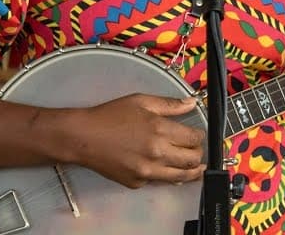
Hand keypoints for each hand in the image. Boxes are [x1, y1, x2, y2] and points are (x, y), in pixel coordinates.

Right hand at [61, 93, 204, 187]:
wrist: (84, 137)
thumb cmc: (110, 116)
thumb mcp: (141, 101)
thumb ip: (170, 104)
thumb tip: (192, 103)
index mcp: (160, 130)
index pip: (194, 139)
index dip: (200, 136)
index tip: (198, 135)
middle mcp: (157, 154)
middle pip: (193, 160)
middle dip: (198, 154)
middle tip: (196, 150)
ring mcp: (147, 172)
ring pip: (181, 177)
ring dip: (191, 171)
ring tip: (195, 167)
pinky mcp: (137, 183)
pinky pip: (159, 181)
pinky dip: (165, 175)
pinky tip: (163, 167)